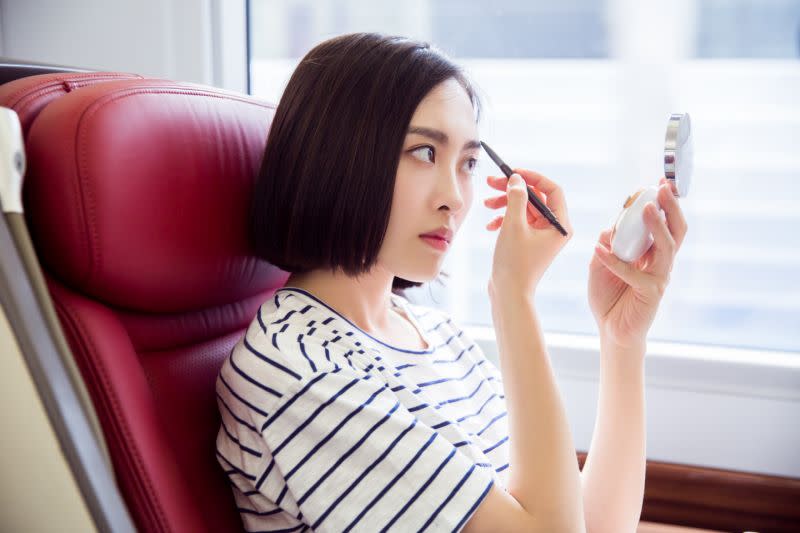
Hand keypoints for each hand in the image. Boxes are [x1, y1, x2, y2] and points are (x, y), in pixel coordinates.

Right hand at [484, 168, 572, 299]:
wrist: (509, 293)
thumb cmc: (515, 263)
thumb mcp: (514, 225)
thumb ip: (516, 198)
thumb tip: (517, 179)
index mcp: (560, 225)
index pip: (552, 189)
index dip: (532, 177)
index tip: (513, 172)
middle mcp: (555, 229)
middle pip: (535, 197)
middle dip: (513, 190)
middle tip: (492, 183)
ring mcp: (542, 236)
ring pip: (524, 208)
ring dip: (505, 203)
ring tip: (487, 204)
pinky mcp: (529, 242)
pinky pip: (518, 222)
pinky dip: (504, 219)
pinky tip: (490, 225)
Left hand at [588, 177, 687, 351]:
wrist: (611, 330)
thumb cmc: (609, 296)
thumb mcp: (600, 264)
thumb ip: (607, 245)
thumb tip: (611, 227)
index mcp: (650, 252)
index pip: (663, 223)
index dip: (664, 204)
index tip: (659, 182)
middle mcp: (660, 262)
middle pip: (675, 230)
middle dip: (671, 207)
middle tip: (663, 188)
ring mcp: (659, 277)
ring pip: (666, 247)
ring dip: (656, 227)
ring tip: (646, 209)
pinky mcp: (651, 293)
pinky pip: (635, 273)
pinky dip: (615, 262)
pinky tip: (598, 251)